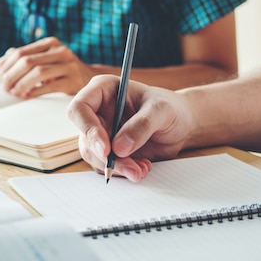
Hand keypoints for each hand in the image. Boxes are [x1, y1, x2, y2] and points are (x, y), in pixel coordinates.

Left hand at [0, 37, 92, 97]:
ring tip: (15, 92)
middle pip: (28, 61)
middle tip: (4, 87)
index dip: (7, 66)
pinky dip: (36, 91)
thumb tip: (0, 63)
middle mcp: (60, 51)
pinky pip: (50, 86)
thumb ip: (23, 57)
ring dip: (22, 84)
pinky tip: (28, 96)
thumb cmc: (61, 69)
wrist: (89, 78)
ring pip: (38, 72)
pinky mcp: (74, 80)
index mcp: (50, 43)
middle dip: (12, 76)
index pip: (21, 52)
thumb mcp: (44, 59)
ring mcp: (69, 65)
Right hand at [66, 75, 193, 180]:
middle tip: (131, 167)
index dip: (88, 129)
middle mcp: (96, 111)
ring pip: (93, 154)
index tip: (106, 149)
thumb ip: (141, 125)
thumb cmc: (171, 108)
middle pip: (85, 137)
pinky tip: (142, 166)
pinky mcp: (107, 149)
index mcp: (102, 90)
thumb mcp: (161, 111)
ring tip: (142, 168)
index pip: (79, 109)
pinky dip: (122, 170)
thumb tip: (119, 148)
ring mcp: (100, 131)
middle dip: (106, 156)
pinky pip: (104, 165)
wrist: (181, 124)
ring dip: (116, 167)